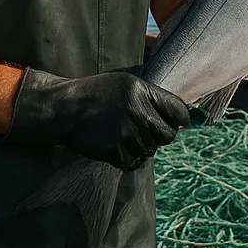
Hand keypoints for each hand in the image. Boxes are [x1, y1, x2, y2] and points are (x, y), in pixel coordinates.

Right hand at [7, 68, 189, 169]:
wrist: (65, 109)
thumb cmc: (97, 94)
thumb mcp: (127, 84)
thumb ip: (153, 98)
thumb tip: (182, 118)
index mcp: (143, 91)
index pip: (179, 112)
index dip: (178, 120)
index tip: (173, 122)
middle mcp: (139, 112)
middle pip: (168, 136)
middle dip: (159, 136)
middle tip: (145, 132)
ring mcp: (128, 133)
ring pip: (150, 151)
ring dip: (140, 147)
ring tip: (123, 136)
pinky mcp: (116, 151)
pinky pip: (135, 163)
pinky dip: (128, 159)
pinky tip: (116, 146)